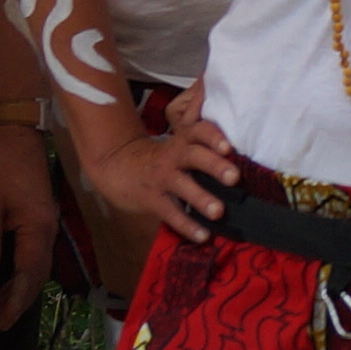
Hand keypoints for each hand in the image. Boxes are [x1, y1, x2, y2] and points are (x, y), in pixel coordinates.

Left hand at [0, 123, 56, 326]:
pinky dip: (24, 275)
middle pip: (38, 275)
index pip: (29, 273)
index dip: (15, 299)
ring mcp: (47, 228)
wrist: (18, 139)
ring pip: (38, 268)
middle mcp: (48, 232)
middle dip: (19, 301)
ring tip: (1, 309)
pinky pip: (36, 257)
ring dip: (21, 291)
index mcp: (36, 228)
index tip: (1, 319)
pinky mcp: (41, 224)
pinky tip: (10, 283)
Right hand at [88, 111, 247, 244]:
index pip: (199, 132)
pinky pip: (171, 213)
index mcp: (183, 141)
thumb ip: (203, 135)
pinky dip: (187, 226)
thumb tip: (226, 112)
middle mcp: (174, 157)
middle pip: (194, 156)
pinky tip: (203, 236)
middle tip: (234, 176)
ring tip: (219, 212)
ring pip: (183, 187)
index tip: (229, 146)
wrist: (116, 166)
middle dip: (214, 165)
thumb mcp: (178, 140)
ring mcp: (162, 179)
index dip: (213, 137)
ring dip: (202, 199)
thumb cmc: (159, 155)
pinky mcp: (153, 199)